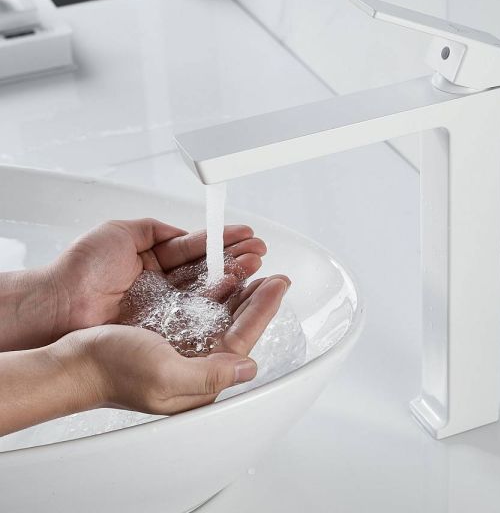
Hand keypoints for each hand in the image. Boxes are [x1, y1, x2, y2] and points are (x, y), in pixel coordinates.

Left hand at [49, 219, 266, 335]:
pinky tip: (235, 290)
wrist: (59, 305)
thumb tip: (184, 231)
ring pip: (207, 290)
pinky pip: (196, 312)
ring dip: (233, 277)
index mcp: (153, 260)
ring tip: (256, 267)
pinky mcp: (164, 328)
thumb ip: (156, 229)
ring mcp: (165, 307)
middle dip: (235, 258)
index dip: (220, 240)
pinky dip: (218, 301)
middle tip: (259, 252)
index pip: (195, 248)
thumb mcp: (120, 232)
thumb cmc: (81, 268)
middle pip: (207, 269)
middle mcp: (163, 284)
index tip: (244, 234)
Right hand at [56, 275, 289, 414]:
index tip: (278, 283)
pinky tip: (221, 279)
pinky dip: (215, 292)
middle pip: (237, 324)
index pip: (243, 337)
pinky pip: (201, 309)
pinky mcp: (170, 334)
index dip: (264, 308)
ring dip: (239, 291)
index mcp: (201, 376)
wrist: (75, 362)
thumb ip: (210, 374)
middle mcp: (197, 362)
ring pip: (222, 314)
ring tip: (252, 269)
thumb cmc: (112, 370)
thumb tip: (250, 367)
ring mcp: (184, 347)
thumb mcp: (164, 376)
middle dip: (257, 298)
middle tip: (272, 275)